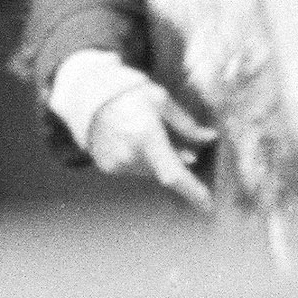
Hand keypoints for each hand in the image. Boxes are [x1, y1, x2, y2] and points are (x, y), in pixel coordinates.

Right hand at [85, 82, 215, 210]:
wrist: (87, 95)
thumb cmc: (128, 92)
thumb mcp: (161, 100)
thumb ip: (186, 124)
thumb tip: (209, 137)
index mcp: (146, 136)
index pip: (174, 174)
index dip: (193, 192)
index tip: (209, 205)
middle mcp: (129, 155)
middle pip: (165, 172)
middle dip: (179, 165)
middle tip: (184, 150)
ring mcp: (116, 164)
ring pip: (152, 172)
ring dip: (160, 161)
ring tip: (152, 136)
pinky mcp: (108, 167)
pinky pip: (136, 170)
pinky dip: (144, 160)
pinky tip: (136, 140)